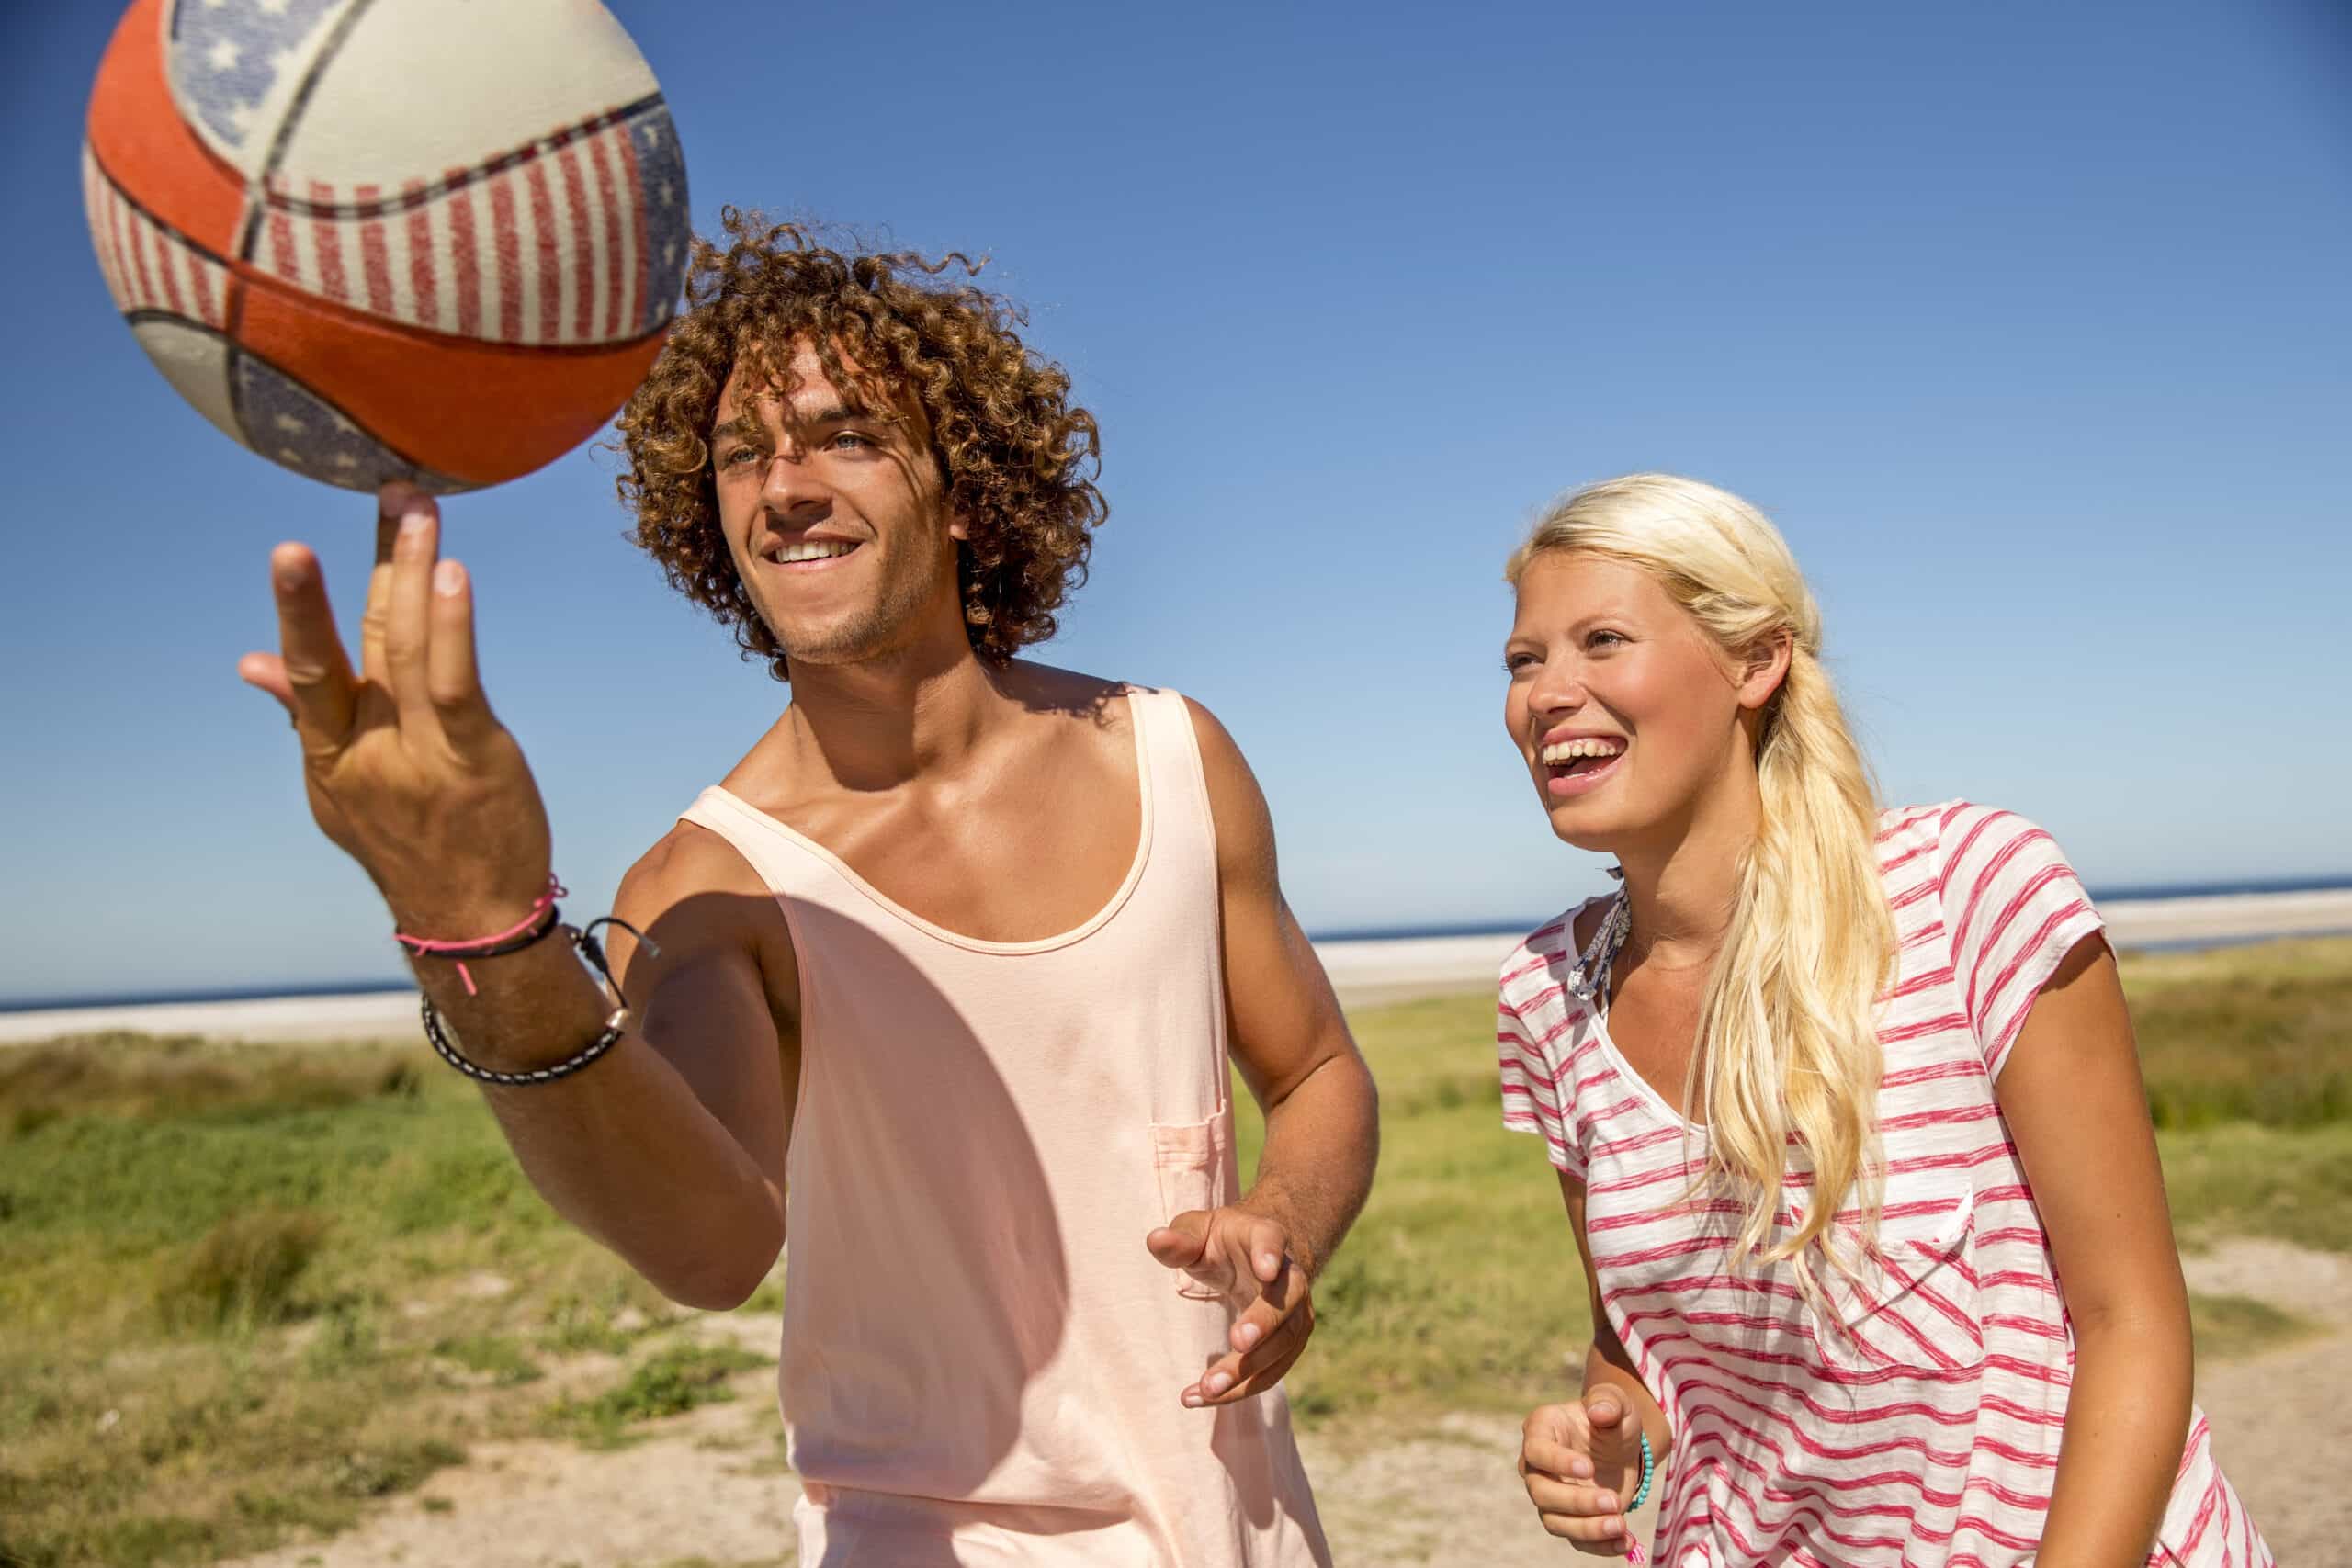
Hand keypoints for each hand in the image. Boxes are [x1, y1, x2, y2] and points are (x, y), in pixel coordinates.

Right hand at [237, 484, 552, 932]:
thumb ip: (302, 717)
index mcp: (329, 750)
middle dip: (372, 562)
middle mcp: (365, 744)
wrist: (467, 919)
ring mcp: (417, 749)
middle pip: (362, 639)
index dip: (302, 609)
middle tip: (384, 489)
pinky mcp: (472, 754)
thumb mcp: (338, 789)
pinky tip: (451, 577)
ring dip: (411, 570)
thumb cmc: (408, 845)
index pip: (312, 666)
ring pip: (408, 646)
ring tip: (416, 509)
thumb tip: (251, 662)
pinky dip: (451, 628)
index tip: (290, 553)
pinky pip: (454, 682)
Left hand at [1145, 1206, 1313, 1407]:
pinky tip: (1199, 1397)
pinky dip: (1237, 1390)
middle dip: (1264, 1324)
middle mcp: (1289, 1278)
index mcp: (1265, 1237)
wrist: (1258, 1258)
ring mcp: (1295, 1314)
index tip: (1266, 1269)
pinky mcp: (1287, 1346)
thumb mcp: (1197, 1231)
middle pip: (1285, 1303)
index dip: (1271, 1254)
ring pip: (1281, 1346)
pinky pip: (1267, 1373)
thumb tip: (1155, 1240)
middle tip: (1238, 1343)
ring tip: (1207, 1389)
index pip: (1272, 1241)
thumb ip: (1180, 1240)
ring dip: (1246, 1371)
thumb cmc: (1220, 1242)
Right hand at [1520, 1386, 1645, 1554]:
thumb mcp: (1616, 1402)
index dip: (1558, 1463)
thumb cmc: (1611, 1417)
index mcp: (1541, 1430)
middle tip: (1613, 1501)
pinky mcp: (1570, 1519)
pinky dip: (1600, 1546)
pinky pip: (1576, 1540)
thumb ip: (1609, 1401)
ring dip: (1587, 1529)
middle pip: (1541, 1492)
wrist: (1620, 1445)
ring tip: (1621, 1525)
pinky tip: (1626, 1541)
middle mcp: (1537, 1466)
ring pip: (1555, 1521)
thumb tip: (1598, 1412)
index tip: (1589, 1468)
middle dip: (1576, 1502)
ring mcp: (1551, 1496)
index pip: (1536, 1450)